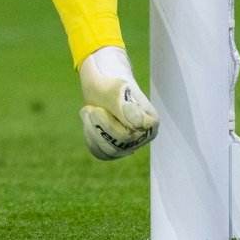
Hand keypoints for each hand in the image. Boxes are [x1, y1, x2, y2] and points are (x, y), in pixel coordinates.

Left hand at [78, 46, 159, 160]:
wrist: (103, 87)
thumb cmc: (109, 85)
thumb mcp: (112, 90)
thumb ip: (122, 105)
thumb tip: (138, 123)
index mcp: (151, 121)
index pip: (128, 133)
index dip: (108, 122)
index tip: (98, 109)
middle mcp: (145, 136)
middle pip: (118, 143)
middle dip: (98, 125)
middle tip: (90, 109)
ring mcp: (133, 144)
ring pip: (109, 150)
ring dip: (92, 130)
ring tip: (88, 113)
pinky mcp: (119, 150)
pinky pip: (102, 153)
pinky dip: (91, 138)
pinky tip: (89, 124)